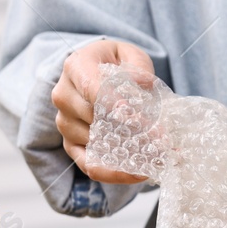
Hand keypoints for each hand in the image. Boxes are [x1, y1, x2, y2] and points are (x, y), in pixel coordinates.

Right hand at [52, 39, 154, 184]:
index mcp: (76, 67)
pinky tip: (137, 173)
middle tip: (162, 141)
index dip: (116, 106)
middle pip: (94, 119)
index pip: (92, 88)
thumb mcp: (129, 53)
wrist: (95, 71)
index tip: (141, 120)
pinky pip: (88, 165)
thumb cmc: (114, 62)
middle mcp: (64, 96)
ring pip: (94, 143)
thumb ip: (138, 65)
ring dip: (126, 152)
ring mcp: (65, 123)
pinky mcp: (70, 144)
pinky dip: (113, 174)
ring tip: (158, 156)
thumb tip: (143, 84)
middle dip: (130, 132)